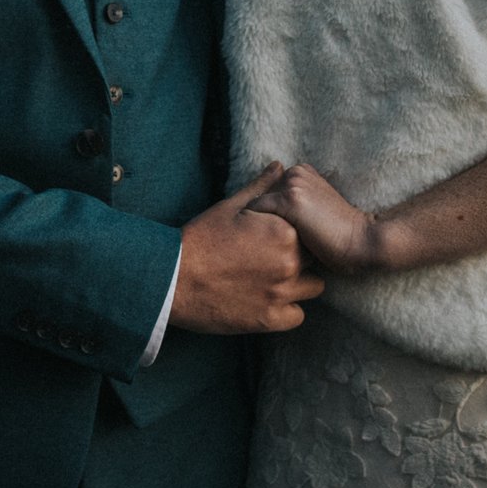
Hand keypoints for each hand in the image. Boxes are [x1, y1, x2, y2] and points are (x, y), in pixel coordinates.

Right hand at [171, 163, 326, 334]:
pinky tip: (268, 301)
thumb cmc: (200, 238)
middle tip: (273, 259)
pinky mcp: (269, 320)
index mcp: (283, 232)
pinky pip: (297, 316)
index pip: (311, 232)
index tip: (279, 238)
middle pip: (314, 259)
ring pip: (313, 288)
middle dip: (300, 257)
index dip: (298, 234)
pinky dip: (287, 310)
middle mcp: (288, 263)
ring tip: (274, 280)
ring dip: (299, 284)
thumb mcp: (231, 207)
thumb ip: (261, 188)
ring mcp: (280, 294)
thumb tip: (279, 167)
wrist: (172, 278)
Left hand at [247, 163, 386, 274]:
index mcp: (302, 171)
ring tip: (243, 244)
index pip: (266, 189)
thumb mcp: (315, 212)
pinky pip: (254, 211)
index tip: (249, 232)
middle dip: (251, 216)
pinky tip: (249, 246)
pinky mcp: (289, 200)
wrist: (361, 242)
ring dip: (247, 222)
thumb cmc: (338, 236)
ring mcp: (292, 184)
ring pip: (253, 203)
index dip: (259, 213)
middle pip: (257, 195)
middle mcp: (295, 172)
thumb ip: (295, 206)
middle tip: (242, 239)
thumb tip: (266, 219)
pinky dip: (248, 228)